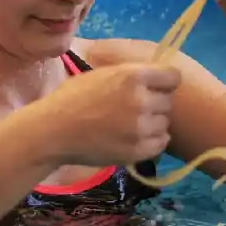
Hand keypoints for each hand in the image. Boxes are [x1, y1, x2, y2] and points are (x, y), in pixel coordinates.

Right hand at [41, 63, 182, 167]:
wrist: (53, 131)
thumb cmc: (72, 98)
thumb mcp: (102, 74)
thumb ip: (131, 74)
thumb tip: (156, 75)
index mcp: (133, 76)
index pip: (172, 76)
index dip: (165, 82)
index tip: (158, 87)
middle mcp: (141, 100)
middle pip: (169, 101)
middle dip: (156, 103)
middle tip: (137, 108)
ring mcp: (140, 128)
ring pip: (165, 123)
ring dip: (154, 123)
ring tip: (133, 124)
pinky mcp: (137, 150)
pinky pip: (161, 142)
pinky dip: (153, 140)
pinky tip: (137, 137)